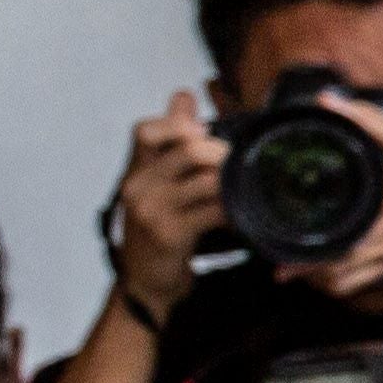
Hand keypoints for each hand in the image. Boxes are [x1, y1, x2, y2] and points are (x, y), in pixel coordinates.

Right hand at [112, 93, 228, 315]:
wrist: (144, 286)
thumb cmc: (157, 233)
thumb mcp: (158, 186)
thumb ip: (171, 143)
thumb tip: (183, 95)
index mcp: (134, 173)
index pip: (145, 130)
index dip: (176, 123)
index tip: (201, 130)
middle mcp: (137, 187)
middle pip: (187, 147)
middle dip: (221, 151)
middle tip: (239, 164)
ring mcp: (150, 211)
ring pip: (205, 177)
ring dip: (234, 181)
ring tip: (247, 188)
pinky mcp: (169, 234)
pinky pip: (214, 210)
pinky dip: (236, 210)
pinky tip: (245, 216)